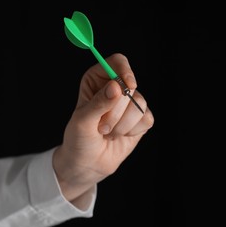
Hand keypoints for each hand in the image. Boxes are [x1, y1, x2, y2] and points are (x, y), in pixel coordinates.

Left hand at [53, 53, 153, 206]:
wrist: (86, 164)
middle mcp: (115, 88)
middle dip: (115, 111)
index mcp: (97, 80)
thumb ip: (98, 103)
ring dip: (122, 125)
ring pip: (140, 104)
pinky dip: (132, 131)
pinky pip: (147, 119)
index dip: (124, 71)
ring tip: (107, 133)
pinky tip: (120, 136)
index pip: (117, 62)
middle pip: (130, 86)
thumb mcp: (82, 121)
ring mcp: (129, 104)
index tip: (128, 86)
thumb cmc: (78, 139)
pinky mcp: (140, 120)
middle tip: (101, 126)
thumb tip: (117, 87)